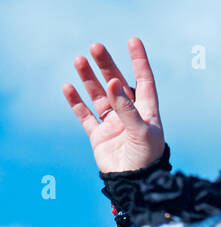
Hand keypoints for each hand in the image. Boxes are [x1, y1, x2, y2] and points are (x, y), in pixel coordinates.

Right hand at [62, 38, 164, 172]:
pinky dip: (76, 101)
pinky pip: (85, 115)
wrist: (134, 185)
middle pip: (117, 84)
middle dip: (107, 66)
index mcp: (147, 112)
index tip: (133, 41)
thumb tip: (114, 82)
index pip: (144, 81)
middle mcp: (130, 115)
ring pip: (99, 96)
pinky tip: (68, 86)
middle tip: (96, 47)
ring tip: (79, 60)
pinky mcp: (99, 135)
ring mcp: (113, 124)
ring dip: (89, 79)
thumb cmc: (146, 159)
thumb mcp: (142, 132)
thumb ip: (127, 108)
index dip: (139, 61)